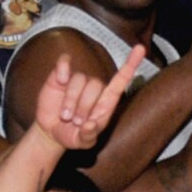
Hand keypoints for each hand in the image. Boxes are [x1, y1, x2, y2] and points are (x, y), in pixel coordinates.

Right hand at [32, 43, 148, 151]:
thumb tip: (91, 125)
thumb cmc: (73, 136)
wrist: (51, 132)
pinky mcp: (59, 76)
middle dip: (84, 106)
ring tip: (65, 116)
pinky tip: (59, 81)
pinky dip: (62, 69)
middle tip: (75, 122)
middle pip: (95, 85)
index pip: (120, 80)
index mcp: (106, 102)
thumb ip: (88, 136)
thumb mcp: (82, 142)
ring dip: (70, 100)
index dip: (130, 64)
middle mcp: (93, 89)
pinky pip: (64, 62)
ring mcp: (77, 80)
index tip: (140, 48)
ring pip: (79, 79)